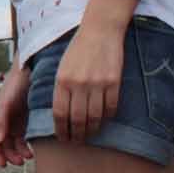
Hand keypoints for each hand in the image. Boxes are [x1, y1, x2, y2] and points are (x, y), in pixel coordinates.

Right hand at [0, 64, 33, 167]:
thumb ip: (1, 122)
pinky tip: (33, 151)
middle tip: (20, 163)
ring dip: (19, 153)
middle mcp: (4, 123)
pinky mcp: (26, 122)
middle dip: (10, 156)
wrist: (30, 72)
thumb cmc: (14, 86)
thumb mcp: (6, 103)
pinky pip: (24, 139)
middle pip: (4, 145)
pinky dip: (27, 146)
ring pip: (14, 144)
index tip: (3, 164)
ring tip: (29, 157)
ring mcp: (15, 123)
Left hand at [51, 18, 126, 143]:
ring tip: (89, 134)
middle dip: (76, 134)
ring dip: (91, 129)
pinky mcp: (114, 82)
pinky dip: (107, 117)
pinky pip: (111, 107)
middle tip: (76, 141)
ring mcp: (97, 83)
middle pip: (77, 119)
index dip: (61, 129)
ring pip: (94, 116)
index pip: (59, 113)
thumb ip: (61, 88)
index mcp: (62, 80)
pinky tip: (103, 121)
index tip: (62, 138)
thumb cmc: (78, 49)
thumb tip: (60, 114)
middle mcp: (79, 84)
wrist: (100, 30)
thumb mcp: (62, 67)